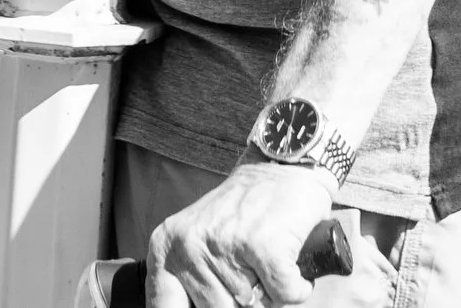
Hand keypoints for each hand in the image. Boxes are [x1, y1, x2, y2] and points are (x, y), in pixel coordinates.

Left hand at [149, 163, 341, 307]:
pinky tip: (290, 262)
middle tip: (251, 273)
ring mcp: (226, 245)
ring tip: (268, 262)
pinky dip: (296, 287)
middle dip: (239, 299)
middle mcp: (190, 246)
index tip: (210, 302)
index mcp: (167, 247)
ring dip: (270, 294)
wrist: (284, 166)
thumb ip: (190, 281)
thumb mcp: (199, 240)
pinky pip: (284, 294)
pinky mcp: (264, 247)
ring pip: (253, 306)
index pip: (165, 307)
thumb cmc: (244, 209)